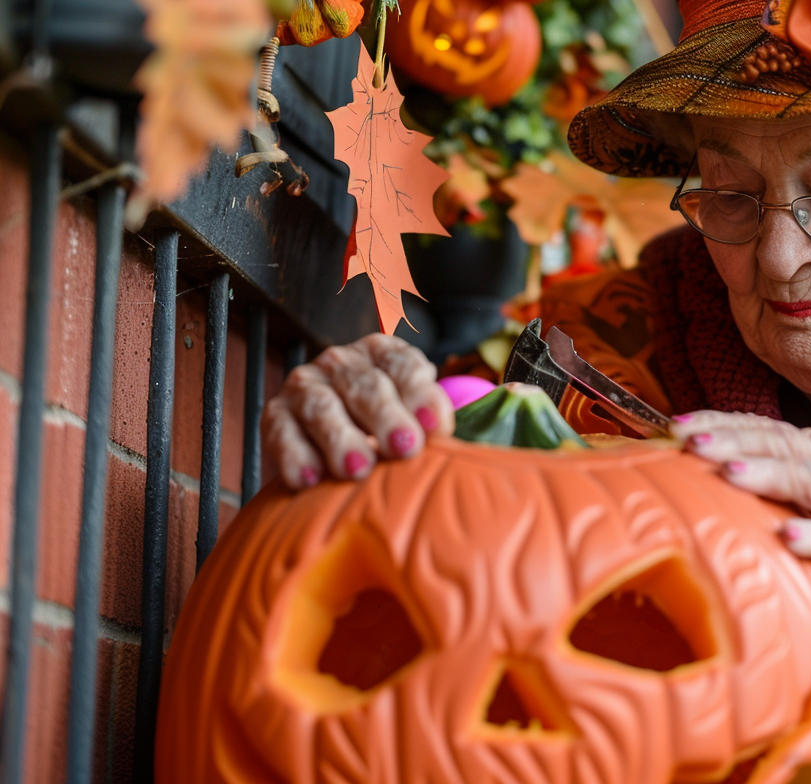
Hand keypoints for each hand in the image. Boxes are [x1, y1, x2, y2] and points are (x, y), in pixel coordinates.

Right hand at [262, 334, 454, 488]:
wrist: (330, 452)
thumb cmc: (388, 435)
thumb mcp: (418, 418)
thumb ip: (447, 415)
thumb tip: (510, 397)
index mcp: (384, 355)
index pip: (404, 366)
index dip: (421, 394)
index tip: (435, 427)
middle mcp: (343, 363)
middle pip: (365, 384)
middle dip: (386, 417)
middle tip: (404, 448)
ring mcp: (306, 386)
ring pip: (322, 407)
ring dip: (341, 438)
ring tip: (358, 468)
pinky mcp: (275, 415)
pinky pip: (280, 432)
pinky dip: (293, 455)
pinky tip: (309, 480)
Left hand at [671, 410, 810, 692]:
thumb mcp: (803, 513)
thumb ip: (766, 496)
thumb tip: (695, 487)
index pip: (767, 430)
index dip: (723, 423)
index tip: (676, 427)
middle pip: (785, 444)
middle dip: (735, 439)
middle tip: (691, 441)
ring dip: (770, 474)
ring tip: (730, 473)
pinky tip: (789, 536)